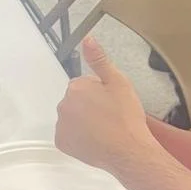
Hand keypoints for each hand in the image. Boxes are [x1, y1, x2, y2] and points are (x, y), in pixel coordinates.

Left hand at [53, 39, 155, 173]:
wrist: (129, 150)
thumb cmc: (126, 118)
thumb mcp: (118, 82)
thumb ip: (100, 59)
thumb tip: (87, 39)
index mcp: (76, 88)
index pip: (84, 84)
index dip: (100, 92)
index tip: (111, 101)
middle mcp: (64, 105)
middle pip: (76, 101)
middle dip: (90, 106)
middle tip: (110, 116)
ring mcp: (62, 125)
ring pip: (72, 118)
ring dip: (84, 121)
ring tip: (104, 129)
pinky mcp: (63, 143)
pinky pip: (69, 136)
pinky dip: (79, 138)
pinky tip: (95, 139)